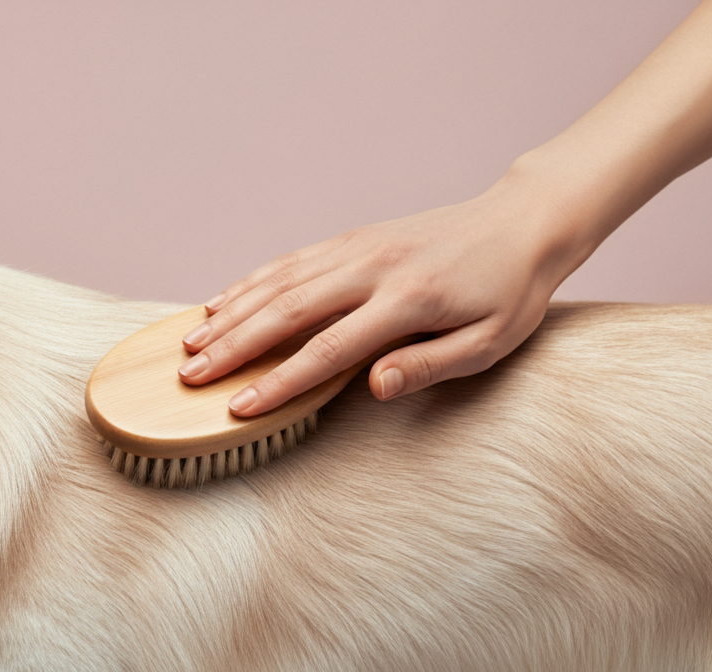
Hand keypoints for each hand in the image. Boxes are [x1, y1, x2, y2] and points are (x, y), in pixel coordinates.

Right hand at [176, 160, 593, 416]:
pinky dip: (251, 281)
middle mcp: (374, 267)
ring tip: (190, 343)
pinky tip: (221, 300)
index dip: (280, 382)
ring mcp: (359, 247)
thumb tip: (372, 386)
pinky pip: (292, 260)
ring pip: (280, 280)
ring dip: (231, 312)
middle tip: (191, 377)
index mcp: (408, 300)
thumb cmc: (511, 292)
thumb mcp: (489, 342)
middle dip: (234, 346)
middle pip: (288, 310)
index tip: (239, 407)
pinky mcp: (355, 238)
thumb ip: (429, 366)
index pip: (330, 350)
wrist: (522, 223)